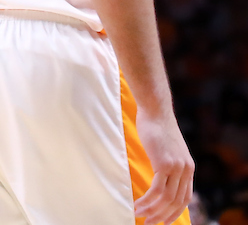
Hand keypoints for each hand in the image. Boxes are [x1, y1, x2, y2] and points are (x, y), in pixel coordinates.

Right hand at [134, 108, 193, 224]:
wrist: (155, 111)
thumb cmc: (156, 127)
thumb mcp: (167, 149)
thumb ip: (167, 163)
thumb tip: (159, 175)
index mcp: (188, 168)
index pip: (185, 197)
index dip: (174, 211)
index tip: (163, 220)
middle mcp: (186, 170)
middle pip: (176, 202)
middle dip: (161, 215)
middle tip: (148, 222)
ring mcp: (176, 167)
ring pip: (166, 199)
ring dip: (151, 210)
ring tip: (138, 215)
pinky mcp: (164, 164)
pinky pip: (156, 190)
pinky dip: (146, 200)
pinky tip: (136, 203)